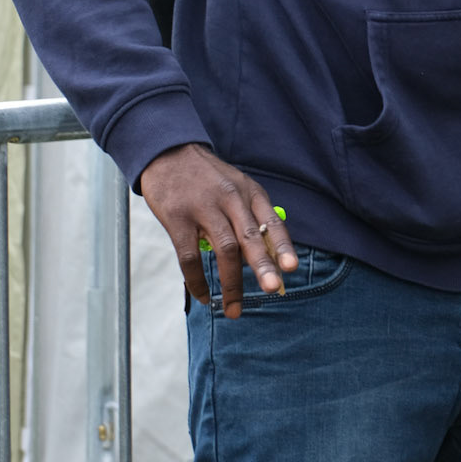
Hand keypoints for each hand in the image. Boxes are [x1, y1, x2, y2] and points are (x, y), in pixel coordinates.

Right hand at [140, 143, 298, 319]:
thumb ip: (249, 217)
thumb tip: (264, 259)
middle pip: (250, 237)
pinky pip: (189, 256)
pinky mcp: (177, 218)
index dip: (282, 246)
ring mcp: (203, 208)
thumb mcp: (235, 186)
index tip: (292, 268)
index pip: (271, 221)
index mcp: (249, 191)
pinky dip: (197, 281)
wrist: (168, 152)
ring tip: (233, 309)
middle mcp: (230, 198)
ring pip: (224, 250)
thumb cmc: (207, 178)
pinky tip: (204, 296)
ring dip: (231, 283)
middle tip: (272, 290)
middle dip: (263, 266)